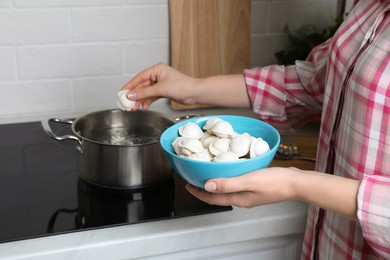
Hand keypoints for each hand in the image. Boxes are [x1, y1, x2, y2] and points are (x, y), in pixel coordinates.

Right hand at [121, 63, 198, 110]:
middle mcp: (158, 75)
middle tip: (127, 103)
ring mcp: (161, 83)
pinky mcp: (164, 91)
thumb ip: (144, 93)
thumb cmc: (182, 86)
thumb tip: (132, 95)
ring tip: (134, 108)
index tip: (122, 92)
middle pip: (142, 86)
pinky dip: (147, 101)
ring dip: (140, 100)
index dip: (130, 85)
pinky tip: (144, 107)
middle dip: (135, 95)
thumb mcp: (160, 89)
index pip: (139, 77)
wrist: (194, 93)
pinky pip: (152, 96)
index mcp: (157, 70)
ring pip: (146, 92)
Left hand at [186, 166, 359, 218]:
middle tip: (194, 179)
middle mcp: (242, 198)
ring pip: (226, 189)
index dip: (198, 193)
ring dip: (215, 183)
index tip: (187, 185)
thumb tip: (207, 186)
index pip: (212, 198)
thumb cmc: (275, 182)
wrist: (296, 183)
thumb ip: (227, 184)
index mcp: (238, 199)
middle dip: (203, 189)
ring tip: (207, 173)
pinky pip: (235, 184)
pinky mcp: (256, 187)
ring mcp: (249, 194)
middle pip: (217, 195)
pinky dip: (227, 178)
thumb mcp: (248, 181)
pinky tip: (229, 170)